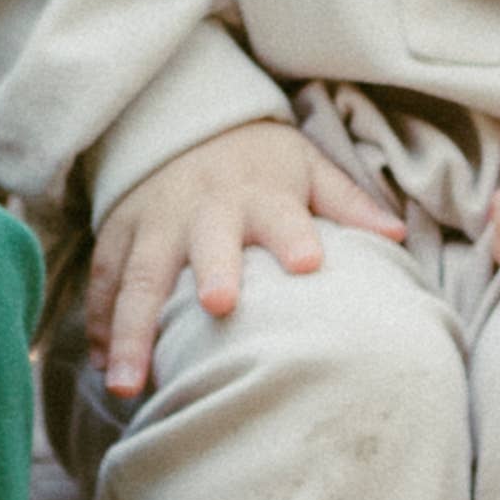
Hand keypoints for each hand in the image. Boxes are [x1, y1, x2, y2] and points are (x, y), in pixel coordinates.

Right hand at [84, 115, 403, 400]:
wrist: (185, 117)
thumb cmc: (259, 161)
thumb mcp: (307, 166)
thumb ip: (347, 203)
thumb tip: (398, 235)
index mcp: (260, 192)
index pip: (284, 213)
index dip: (295, 236)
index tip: (310, 264)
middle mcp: (206, 207)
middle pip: (206, 241)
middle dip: (211, 270)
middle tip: (218, 306)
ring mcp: (156, 220)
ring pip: (141, 274)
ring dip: (133, 327)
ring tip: (128, 382)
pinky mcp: (120, 232)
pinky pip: (106, 277)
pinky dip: (101, 322)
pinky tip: (102, 365)